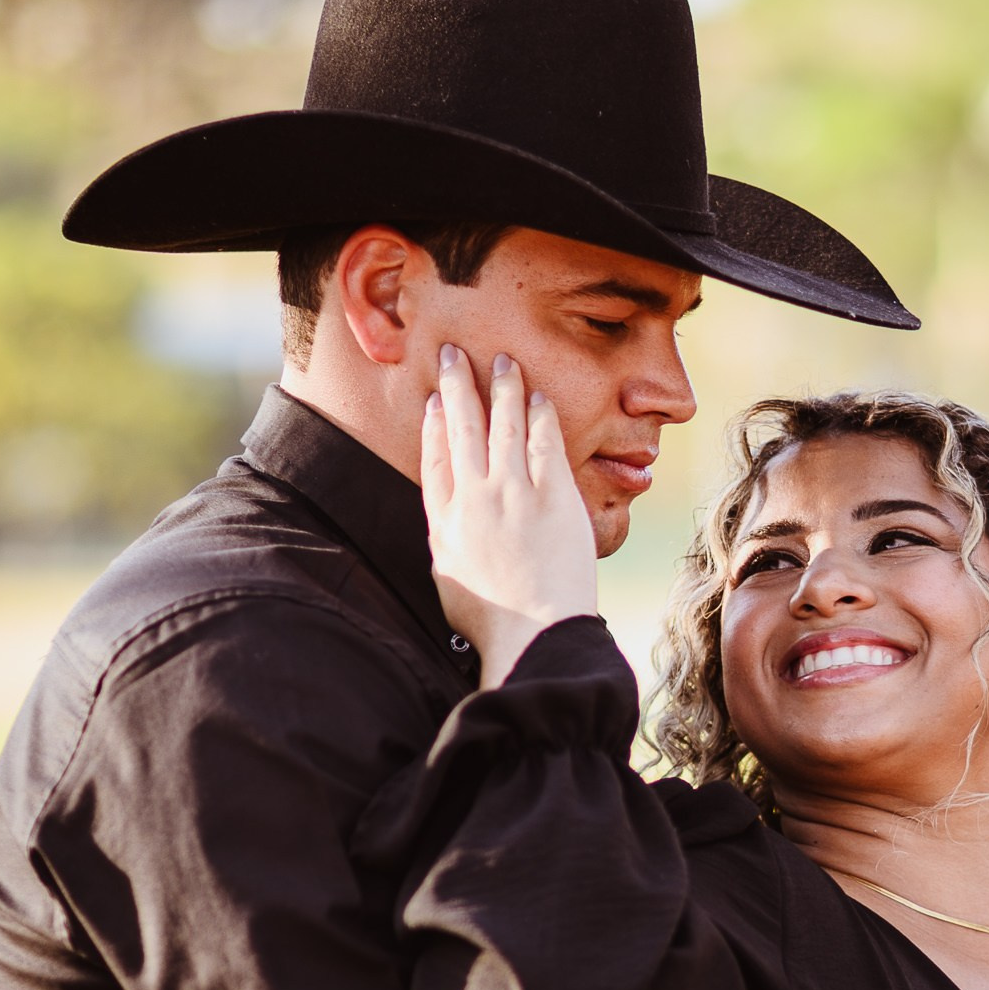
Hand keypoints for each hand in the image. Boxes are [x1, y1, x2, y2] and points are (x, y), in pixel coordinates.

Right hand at [422, 345, 598, 686]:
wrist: (535, 634)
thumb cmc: (494, 619)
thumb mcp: (449, 577)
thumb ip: (446, 539)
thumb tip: (447, 517)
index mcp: (445, 520)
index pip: (434, 456)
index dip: (433, 423)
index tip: (434, 399)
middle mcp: (475, 498)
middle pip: (461, 427)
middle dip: (457, 386)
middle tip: (454, 355)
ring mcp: (515, 494)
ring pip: (504, 425)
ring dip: (502, 388)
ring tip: (503, 362)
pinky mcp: (554, 498)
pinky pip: (545, 444)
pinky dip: (539, 416)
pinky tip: (539, 397)